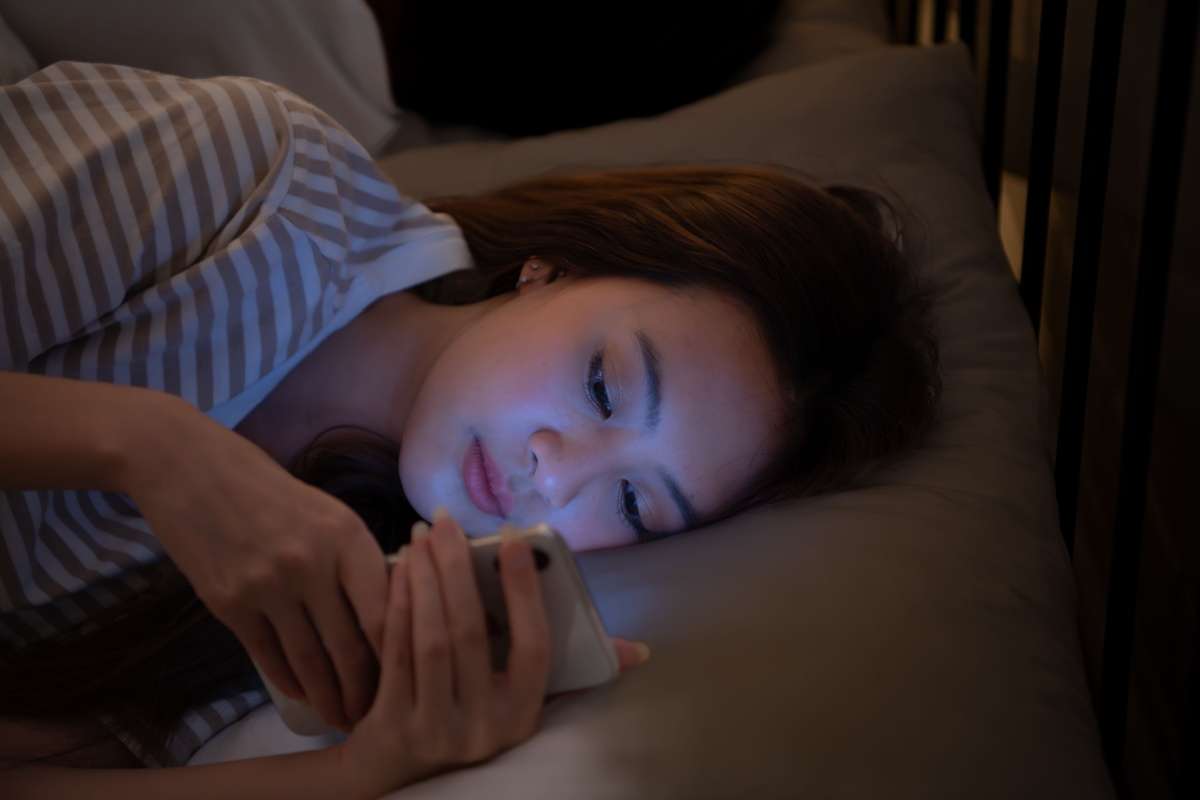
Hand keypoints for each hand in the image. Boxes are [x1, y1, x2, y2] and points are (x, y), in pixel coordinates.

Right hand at [122, 408, 386, 731]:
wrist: (187, 467)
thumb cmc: (268, 488)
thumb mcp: (327, 512)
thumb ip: (354, 558)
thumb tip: (388, 611)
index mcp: (347, 536)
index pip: (385, 611)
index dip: (398, 654)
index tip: (406, 677)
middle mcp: (312, 562)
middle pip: (349, 646)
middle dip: (365, 690)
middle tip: (375, 714)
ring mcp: (268, 585)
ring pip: (309, 660)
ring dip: (328, 697)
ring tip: (341, 718)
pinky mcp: (228, 602)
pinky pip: (268, 656)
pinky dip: (289, 681)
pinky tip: (302, 694)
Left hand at [340, 513, 648, 793]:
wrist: (403, 774)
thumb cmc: (475, 719)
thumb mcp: (523, 702)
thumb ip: (577, 670)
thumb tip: (638, 651)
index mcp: (524, 713)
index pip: (534, 646)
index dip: (525, 590)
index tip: (513, 537)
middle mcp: (484, 727)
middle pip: (471, 633)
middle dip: (457, 567)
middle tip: (445, 521)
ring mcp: (436, 729)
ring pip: (432, 639)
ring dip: (425, 578)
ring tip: (420, 536)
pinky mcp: (392, 726)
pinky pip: (396, 653)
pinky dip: (397, 605)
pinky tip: (399, 570)